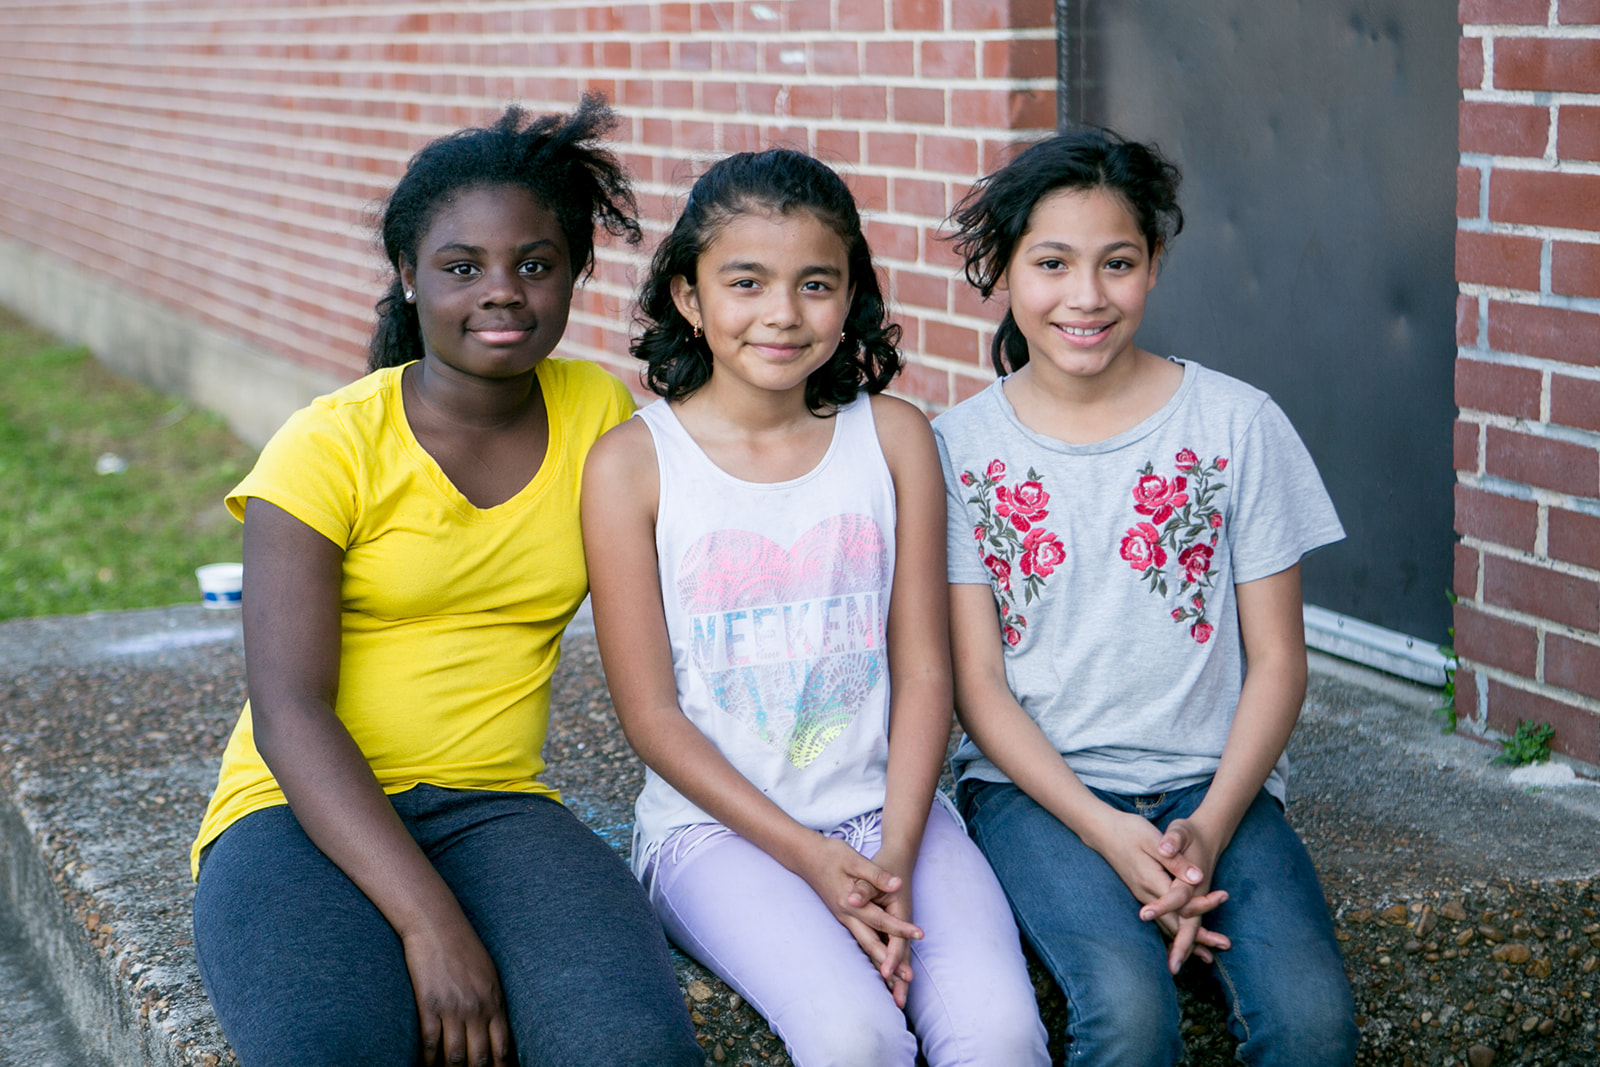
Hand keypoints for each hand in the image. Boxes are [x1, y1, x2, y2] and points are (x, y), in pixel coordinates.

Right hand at [400, 913, 514, 1066]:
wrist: (438, 925)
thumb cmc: (465, 948)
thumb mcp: (489, 975)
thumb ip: (494, 1004)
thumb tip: (498, 1032)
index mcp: (495, 1002)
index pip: (503, 1049)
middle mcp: (476, 1009)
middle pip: (480, 1059)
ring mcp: (452, 1008)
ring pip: (454, 1057)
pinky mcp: (428, 1005)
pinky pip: (429, 1043)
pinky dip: (427, 1061)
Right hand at [794, 834, 922, 995]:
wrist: (806, 856)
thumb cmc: (831, 855)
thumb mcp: (854, 859)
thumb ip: (876, 875)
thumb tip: (896, 884)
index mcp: (850, 903)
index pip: (881, 920)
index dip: (901, 929)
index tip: (920, 935)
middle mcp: (846, 916)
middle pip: (871, 944)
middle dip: (890, 962)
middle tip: (908, 979)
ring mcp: (844, 919)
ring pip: (865, 946)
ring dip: (880, 963)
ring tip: (896, 983)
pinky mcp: (844, 917)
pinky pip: (860, 940)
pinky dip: (871, 954)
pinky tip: (879, 963)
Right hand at [1091, 810, 1227, 970]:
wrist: (1102, 831)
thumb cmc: (1129, 831)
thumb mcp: (1152, 840)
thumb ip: (1175, 860)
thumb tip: (1198, 878)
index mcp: (1151, 880)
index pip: (1181, 902)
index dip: (1203, 904)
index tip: (1223, 898)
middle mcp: (1145, 894)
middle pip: (1174, 924)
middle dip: (1199, 938)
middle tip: (1225, 945)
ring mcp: (1142, 896)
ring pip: (1166, 926)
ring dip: (1187, 941)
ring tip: (1208, 955)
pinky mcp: (1141, 895)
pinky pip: (1159, 921)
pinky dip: (1173, 933)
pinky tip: (1181, 941)